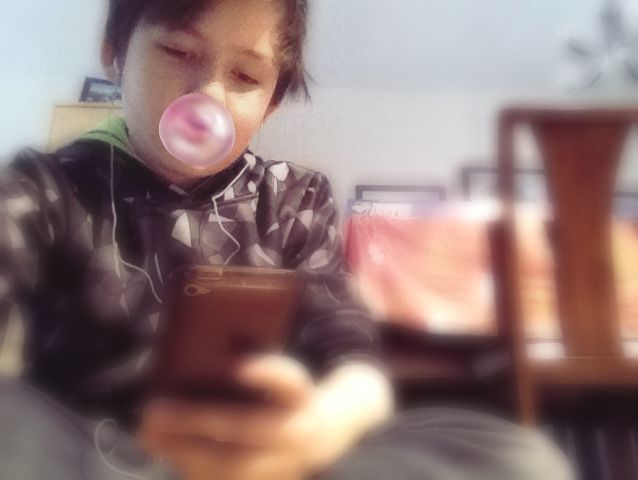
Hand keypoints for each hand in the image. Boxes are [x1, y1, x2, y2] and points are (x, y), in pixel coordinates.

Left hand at [138, 355, 353, 479]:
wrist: (322, 435)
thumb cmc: (287, 393)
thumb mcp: (282, 374)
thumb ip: (257, 365)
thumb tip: (205, 350)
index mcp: (303, 396)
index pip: (290, 382)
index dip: (267, 374)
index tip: (237, 366)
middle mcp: (297, 432)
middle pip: (246, 427)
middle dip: (197, 420)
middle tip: (153, 409)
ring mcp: (284, 465)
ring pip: (231, 463)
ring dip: (183, 449)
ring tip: (148, 431)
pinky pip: (223, 479)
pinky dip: (190, 465)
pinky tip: (163, 447)